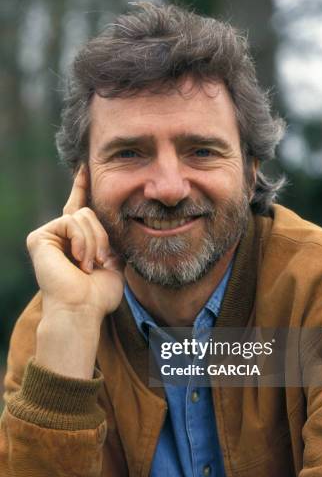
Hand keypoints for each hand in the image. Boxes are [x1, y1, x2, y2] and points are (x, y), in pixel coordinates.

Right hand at [27, 166, 124, 377]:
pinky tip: (79, 261)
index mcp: (76, 240)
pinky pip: (71, 221)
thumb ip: (113, 243)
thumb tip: (125, 223)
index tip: (85, 167)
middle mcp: (60, 235)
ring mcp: (48, 235)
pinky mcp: (40, 237)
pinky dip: (82, 241)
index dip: (81, 186)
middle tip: (100, 262)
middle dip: (102, 236)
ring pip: (83, 215)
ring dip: (94, 242)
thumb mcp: (114, 265)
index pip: (79, 207)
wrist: (82, 309)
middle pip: (89, 211)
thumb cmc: (98, 295)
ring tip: (88, 266)